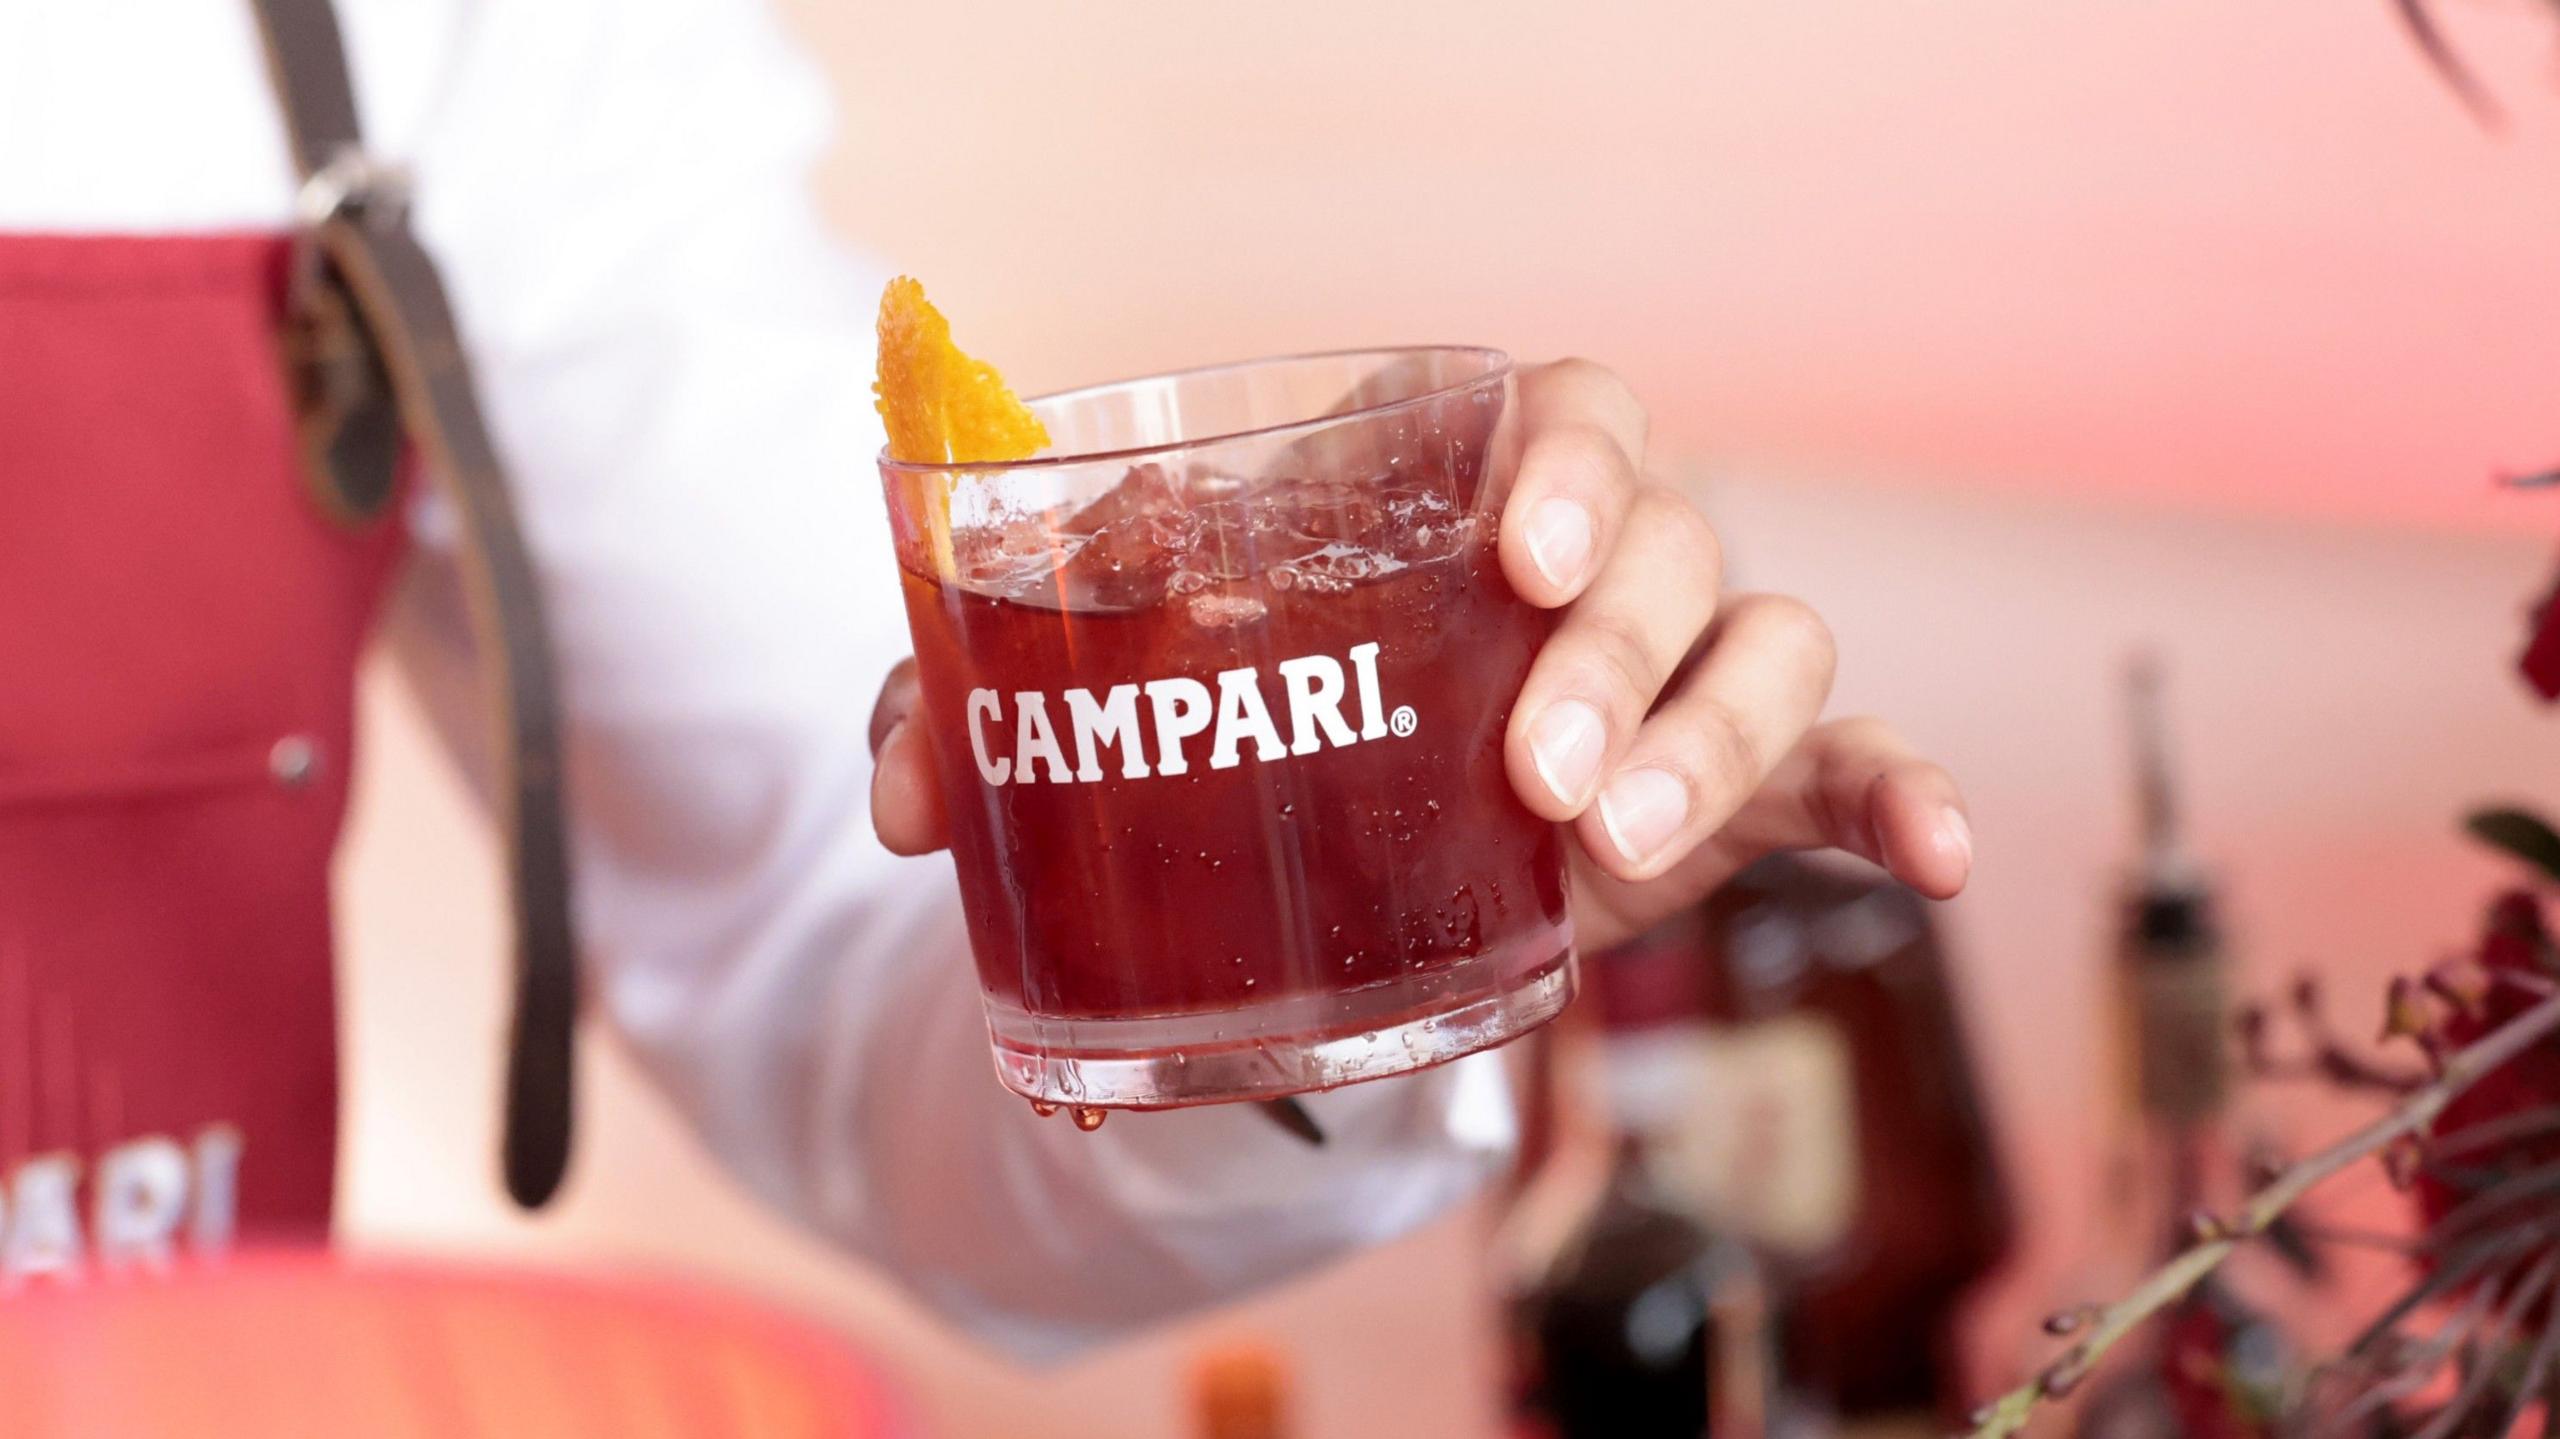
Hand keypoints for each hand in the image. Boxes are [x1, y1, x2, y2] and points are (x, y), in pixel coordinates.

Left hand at [867, 358, 1973, 953]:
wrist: (1316, 841)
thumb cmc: (1228, 702)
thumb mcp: (1094, 692)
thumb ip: (977, 702)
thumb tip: (905, 792)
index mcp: (1456, 483)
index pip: (1556, 403)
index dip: (1564, 455)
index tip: (1517, 548)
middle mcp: (1591, 557)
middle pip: (1671, 534)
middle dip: (1617, 644)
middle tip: (1531, 765)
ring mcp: (1670, 674)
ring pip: (1764, 644)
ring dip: (1713, 738)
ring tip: (1609, 847)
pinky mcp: (1728, 794)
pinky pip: (1846, 764)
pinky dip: (1895, 799)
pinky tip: (1935, 861)